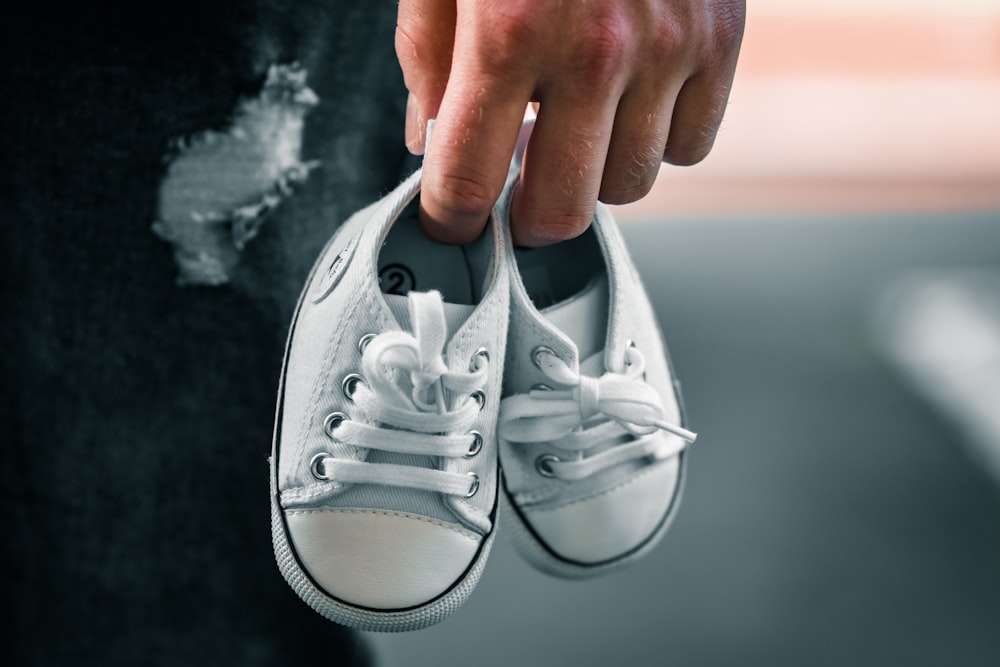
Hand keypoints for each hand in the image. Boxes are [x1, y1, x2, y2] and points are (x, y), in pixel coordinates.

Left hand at [396, 0, 744, 246]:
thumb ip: (425, 57)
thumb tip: (429, 141)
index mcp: (508, 30)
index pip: (466, 180)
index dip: (450, 220)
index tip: (451, 225)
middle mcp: (595, 49)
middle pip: (561, 211)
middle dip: (525, 215)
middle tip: (513, 187)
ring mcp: (669, 46)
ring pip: (630, 185)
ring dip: (592, 170)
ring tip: (574, 122)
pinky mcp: (722, 36)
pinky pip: (693, 144)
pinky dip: (657, 137)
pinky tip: (630, 98)